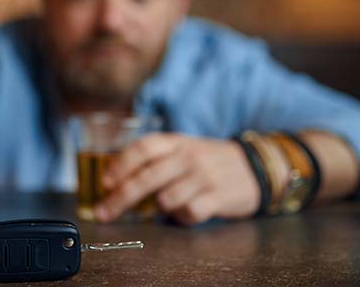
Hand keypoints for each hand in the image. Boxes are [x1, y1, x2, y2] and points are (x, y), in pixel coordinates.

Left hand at [96, 133, 260, 224]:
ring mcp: (204, 176)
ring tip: (166, 204)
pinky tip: (188, 210)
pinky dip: (183, 217)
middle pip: (147, 177)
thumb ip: (154, 158)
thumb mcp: (183, 148)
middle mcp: (189, 156)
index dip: (120, 165)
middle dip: (121, 198)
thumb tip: (113, 179)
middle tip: (105, 213)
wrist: (254, 166)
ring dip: (159, 208)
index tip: (105, 183)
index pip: (143, 148)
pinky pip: (190, 213)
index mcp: (176, 142)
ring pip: (166, 199)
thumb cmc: (207, 160)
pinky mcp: (219, 197)